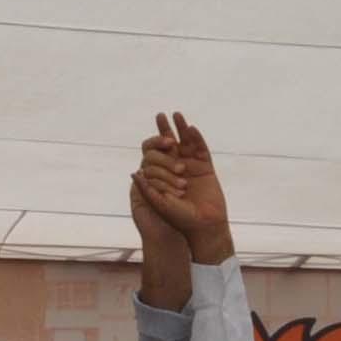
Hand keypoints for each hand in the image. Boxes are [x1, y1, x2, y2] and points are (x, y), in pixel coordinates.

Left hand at [134, 113, 233, 265]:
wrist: (204, 226)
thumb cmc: (180, 219)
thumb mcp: (159, 204)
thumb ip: (147, 189)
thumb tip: (134, 172)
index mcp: (163, 177)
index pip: (155, 158)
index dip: (155, 151)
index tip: (157, 148)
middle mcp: (176, 170)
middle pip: (169, 145)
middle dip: (164, 131)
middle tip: (159, 115)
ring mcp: (192, 167)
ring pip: (185, 144)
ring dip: (180, 129)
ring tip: (175, 114)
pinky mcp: (206, 167)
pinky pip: (200, 149)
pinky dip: (196, 138)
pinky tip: (190, 127)